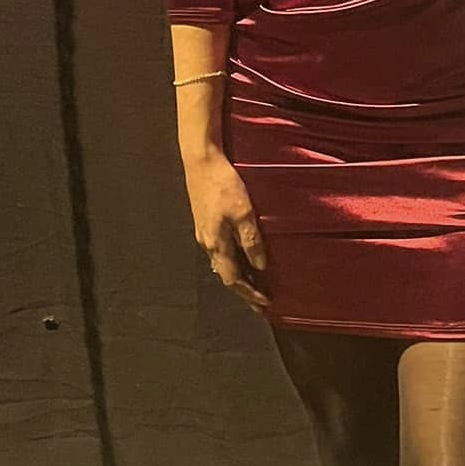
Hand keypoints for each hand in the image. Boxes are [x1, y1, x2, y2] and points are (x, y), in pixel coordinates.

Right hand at [183, 148, 269, 310]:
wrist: (201, 161)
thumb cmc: (223, 184)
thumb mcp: (243, 212)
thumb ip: (251, 240)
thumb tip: (260, 266)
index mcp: (215, 243)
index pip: (232, 279)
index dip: (248, 293)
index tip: (264, 303)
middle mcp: (207, 243)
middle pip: (225, 275)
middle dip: (243, 291)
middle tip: (260, 304)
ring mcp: (204, 233)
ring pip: (222, 264)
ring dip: (238, 277)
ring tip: (254, 286)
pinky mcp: (206, 223)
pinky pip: (220, 252)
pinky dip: (233, 262)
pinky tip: (242, 259)